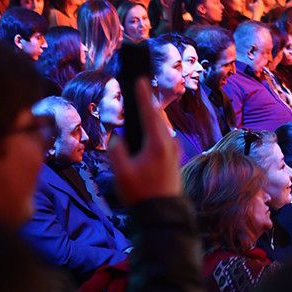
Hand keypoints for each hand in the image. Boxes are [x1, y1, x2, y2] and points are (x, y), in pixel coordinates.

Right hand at [106, 77, 181, 205]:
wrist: (163, 213)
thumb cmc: (141, 193)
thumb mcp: (121, 173)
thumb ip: (116, 150)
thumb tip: (116, 138)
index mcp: (158, 143)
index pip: (149, 112)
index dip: (143, 95)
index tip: (140, 78)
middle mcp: (169, 143)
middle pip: (157, 116)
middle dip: (146, 102)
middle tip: (138, 85)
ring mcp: (174, 150)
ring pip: (161, 126)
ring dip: (150, 115)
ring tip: (139, 104)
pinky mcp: (174, 157)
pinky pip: (163, 135)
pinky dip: (154, 127)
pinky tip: (145, 128)